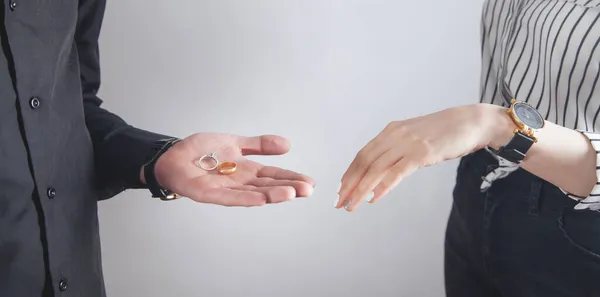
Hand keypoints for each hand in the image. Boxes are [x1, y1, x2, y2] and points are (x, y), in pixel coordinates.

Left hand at [148, 133, 314, 206]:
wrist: (172, 154)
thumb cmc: (200, 151)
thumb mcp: (235, 142)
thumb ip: (259, 145)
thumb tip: (287, 145)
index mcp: (246, 170)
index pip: (273, 175)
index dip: (291, 178)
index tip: (310, 182)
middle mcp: (239, 182)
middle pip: (267, 186)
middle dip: (288, 188)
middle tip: (308, 190)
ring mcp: (225, 190)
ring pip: (253, 193)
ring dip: (272, 194)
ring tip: (291, 194)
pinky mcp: (208, 194)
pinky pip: (229, 198)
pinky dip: (245, 198)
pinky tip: (261, 199)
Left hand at [336, 103, 510, 210]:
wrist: (470, 122)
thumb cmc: (443, 132)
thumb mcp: (413, 137)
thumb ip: (397, 149)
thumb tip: (382, 170)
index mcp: (390, 131)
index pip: (362, 155)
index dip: (349, 173)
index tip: (340, 190)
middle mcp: (394, 135)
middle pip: (364, 163)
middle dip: (349, 184)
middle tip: (339, 202)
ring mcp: (407, 143)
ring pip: (376, 169)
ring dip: (361, 190)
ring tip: (352, 205)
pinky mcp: (422, 153)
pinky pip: (397, 172)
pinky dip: (383, 186)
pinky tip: (375, 198)